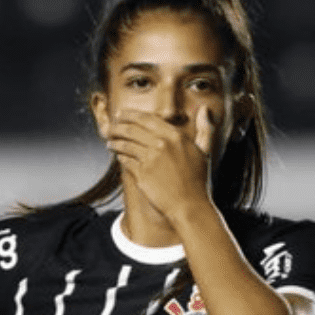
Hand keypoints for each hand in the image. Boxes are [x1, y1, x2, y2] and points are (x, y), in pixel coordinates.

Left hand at [104, 106, 214, 224]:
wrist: (189, 205)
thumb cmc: (197, 180)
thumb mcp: (204, 151)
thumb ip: (204, 128)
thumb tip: (204, 109)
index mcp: (176, 136)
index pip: (147, 119)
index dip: (130, 115)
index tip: (121, 114)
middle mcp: (162, 144)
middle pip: (132, 129)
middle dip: (117, 127)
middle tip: (111, 127)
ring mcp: (151, 159)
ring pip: (125, 144)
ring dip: (114, 142)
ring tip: (110, 142)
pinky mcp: (141, 173)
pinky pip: (125, 160)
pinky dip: (119, 156)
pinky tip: (117, 156)